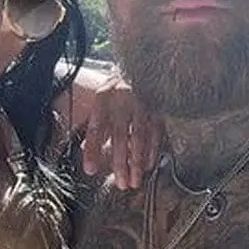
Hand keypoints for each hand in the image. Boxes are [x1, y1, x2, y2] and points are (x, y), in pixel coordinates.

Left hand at [82, 73, 162, 189]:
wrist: (141, 64)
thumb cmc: (117, 88)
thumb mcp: (102, 101)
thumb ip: (98, 127)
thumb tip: (91, 155)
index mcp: (104, 98)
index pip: (97, 127)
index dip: (93, 149)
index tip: (90, 170)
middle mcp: (122, 100)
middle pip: (120, 136)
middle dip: (120, 163)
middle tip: (121, 184)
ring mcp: (142, 104)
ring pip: (139, 137)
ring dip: (137, 162)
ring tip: (134, 181)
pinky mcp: (157, 107)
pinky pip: (156, 132)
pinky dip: (153, 150)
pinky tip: (149, 165)